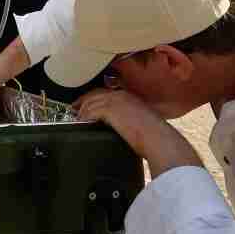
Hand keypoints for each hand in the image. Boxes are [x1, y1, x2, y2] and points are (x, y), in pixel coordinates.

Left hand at [74, 88, 203, 177]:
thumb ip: (132, 119)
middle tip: (74, 108)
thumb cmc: (156, 137)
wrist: (160, 140)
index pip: (106, 93)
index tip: (86, 103)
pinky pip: (91, 111)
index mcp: (130, 97)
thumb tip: (125, 127)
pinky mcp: (110, 110)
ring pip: (91, 102)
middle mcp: (121, 95)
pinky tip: (81, 122)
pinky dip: (84, 117)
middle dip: (83, 100)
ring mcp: (115, 101)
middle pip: (95, 94)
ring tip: (76, 117)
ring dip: (82, 110)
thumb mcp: (143, 122)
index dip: (94, 98)